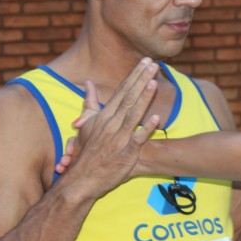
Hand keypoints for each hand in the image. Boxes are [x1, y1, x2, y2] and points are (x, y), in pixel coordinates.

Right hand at [54, 58, 160, 193]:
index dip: (134, 75)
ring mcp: (118, 137)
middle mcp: (111, 123)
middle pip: (129, 97)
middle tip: (153, 64)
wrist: (82, 179)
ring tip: (154, 82)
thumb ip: (89, 103)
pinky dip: (147, 128)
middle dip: (141, 79)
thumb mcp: (86, 125)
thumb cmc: (87, 152)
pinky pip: (138, 139)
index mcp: (104, 115)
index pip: (121, 90)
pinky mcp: (126, 152)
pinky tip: (158, 118)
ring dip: (144, 97)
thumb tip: (88, 83)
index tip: (145, 62)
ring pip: (133, 113)